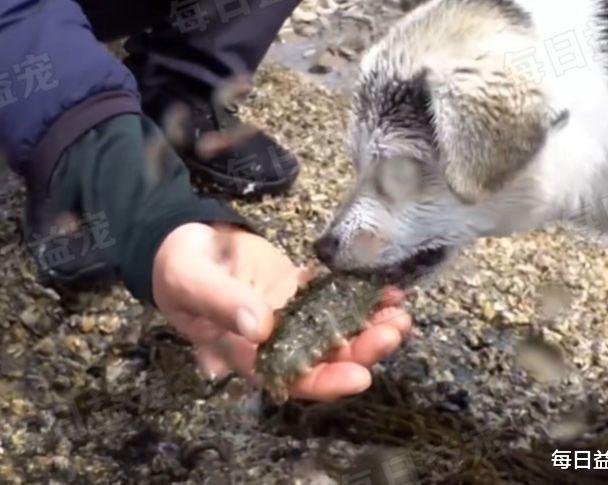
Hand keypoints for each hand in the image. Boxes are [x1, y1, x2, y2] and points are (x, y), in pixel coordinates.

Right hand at [152, 223, 411, 400]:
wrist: (186, 242)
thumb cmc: (179, 268)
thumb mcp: (191, 282)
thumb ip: (221, 303)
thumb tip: (261, 326)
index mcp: (247, 351)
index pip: (292, 378)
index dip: (327, 381)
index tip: (362, 375)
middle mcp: (277, 340)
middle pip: (326, 356)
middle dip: (363, 348)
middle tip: (394, 328)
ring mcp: (291, 315)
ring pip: (337, 328)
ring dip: (371, 323)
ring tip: (400, 310)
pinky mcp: (299, 290)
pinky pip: (334, 297)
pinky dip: (359, 295)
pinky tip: (385, 287)